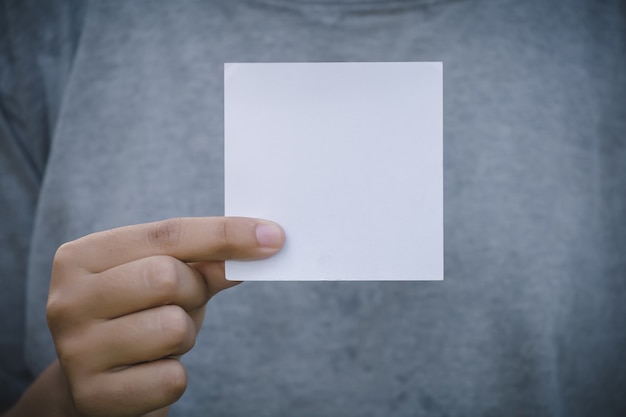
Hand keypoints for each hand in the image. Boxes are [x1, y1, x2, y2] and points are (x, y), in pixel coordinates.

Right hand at [45, 217, 283, 416]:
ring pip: (174, 328)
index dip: (226, 233)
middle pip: (168, 277)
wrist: (95, 384)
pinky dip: (174, 375)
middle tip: (182, 303)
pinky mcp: (93, 396)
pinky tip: (149, 372)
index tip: (274, 236)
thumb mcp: (168, 279)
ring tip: (160, 341)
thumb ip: (207, 259)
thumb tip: (263, 242)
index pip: (168, 233)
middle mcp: (68, 300)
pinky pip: (172, 378)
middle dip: (194, 291)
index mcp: (82, 257)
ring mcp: (76, 350)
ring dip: (185, 336)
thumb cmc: (139, 316)